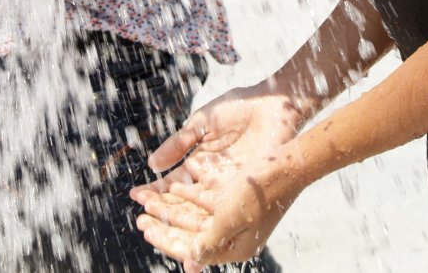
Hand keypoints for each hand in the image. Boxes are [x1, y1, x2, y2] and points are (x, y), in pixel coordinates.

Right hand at [131, 85, 305, 267]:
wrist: (273, 104)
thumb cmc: (238, 108)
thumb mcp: (201, 124)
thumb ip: (178, 144)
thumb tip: (152, 164)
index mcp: (198, 162)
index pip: (172, 183)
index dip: (154, 190)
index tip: (135, 195)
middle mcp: (210, 179)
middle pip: (182, 201)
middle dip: (161, 210)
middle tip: (142, 219)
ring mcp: (227, 186)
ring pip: (199, 209)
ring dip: (179, 219)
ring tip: (159, 225)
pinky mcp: (243, 189)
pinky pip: (221, 208)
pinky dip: (205, 218)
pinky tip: (191, 226)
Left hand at [137, 160, 298, 271]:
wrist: (288, 164)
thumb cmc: (259, 191)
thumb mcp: (229, 218)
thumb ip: (208, 242)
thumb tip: (189, 264)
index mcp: (234, 246)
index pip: (191, 249)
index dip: (166, 240)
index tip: (144, 229)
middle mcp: (233, 234)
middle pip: (190, 234)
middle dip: (163, 225)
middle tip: (139, 218)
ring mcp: (234, 216)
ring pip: (195, 215)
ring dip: (172, 208)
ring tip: (149, 201)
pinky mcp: (235, 198)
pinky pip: (207, 201)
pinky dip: (189, 196)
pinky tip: (173, 188)